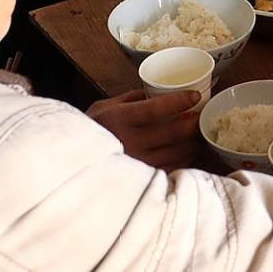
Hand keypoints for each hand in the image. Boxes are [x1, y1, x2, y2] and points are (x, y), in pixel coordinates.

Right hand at [87, 89, 201, 170]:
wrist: (71, 163)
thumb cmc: (90, 131)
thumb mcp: (104, 106)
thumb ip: (131, 97)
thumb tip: (157, 90)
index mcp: (120, 119)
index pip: (157, 108)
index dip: (180, 101)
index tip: (195, 96)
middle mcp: (130, 142)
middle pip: (173, 131)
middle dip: (193, 122)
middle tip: (201, 115)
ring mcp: (138, 164)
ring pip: (177, 152)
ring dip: (192, 141)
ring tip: (197, 133)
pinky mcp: (143, 180)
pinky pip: (173, 168)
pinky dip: (185, 158)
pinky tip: (187, 151)